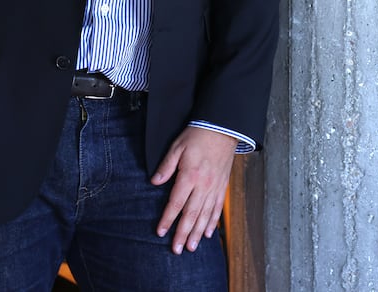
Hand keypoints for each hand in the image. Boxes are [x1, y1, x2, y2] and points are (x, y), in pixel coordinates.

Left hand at [151, 126, 236, 254]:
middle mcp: (203, 185)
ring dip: (197, 233)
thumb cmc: (198, 136)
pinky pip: (217, 208)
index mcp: (190, 176)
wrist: (222, 129)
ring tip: (191, 247)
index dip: (168, 219)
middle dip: (183, 233)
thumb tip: (154, 182)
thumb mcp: (177, 147)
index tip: (161, 231)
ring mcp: (214, 187)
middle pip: (191, 214)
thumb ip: (166, 167)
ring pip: (205, 215)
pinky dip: (212, 222)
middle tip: (177, 249)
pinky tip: (207, 232)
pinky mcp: (222, 186)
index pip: (176, 203)